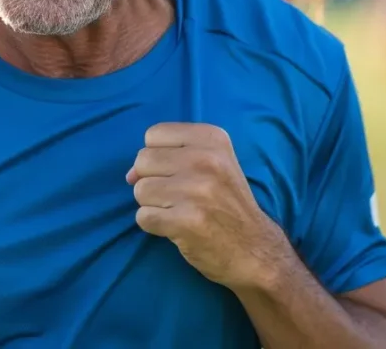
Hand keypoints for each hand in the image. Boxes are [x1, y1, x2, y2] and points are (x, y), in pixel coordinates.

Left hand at [126, 122, 286, 289]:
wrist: (255, 251)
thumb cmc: (226, 203)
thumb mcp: (212, 163)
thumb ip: (169, 156)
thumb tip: (129, 174)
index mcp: (212, 138)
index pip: (154, 134)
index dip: (157, 155)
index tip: (177, 171)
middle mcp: (206, 159)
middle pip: (143, 160)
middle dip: (152, 181)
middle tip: (178, 196)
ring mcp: (196, 190)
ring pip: (140, 189)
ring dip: (152, 205)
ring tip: (178, 211)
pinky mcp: (186, 221)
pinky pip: (143, 217)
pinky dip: (154, 225)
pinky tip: (177, 227)